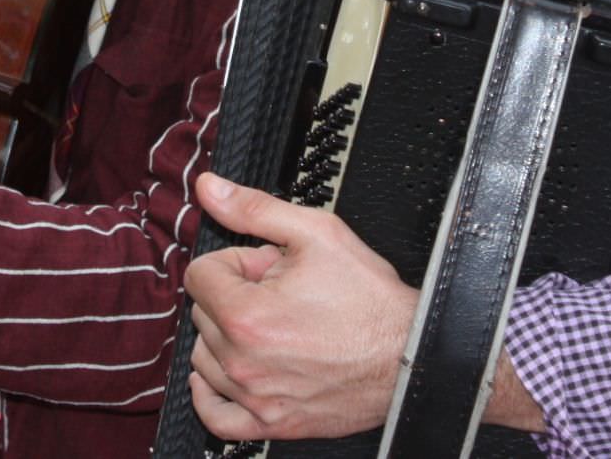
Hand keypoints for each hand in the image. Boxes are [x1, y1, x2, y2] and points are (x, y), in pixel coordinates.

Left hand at [183, 173, 417, 440]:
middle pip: (203, 313)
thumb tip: (208, 188)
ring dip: (227, 337)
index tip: (265, 266)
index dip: (236, 261)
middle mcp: (242, 362)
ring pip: (205, 357)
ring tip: (273, 327)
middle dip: (235, 296)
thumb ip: (253, 209)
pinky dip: (212, 392)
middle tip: (279, 294)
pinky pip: (215, 414)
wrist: (409, 354)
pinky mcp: (270, 422)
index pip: (201, 274)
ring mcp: (254, 397)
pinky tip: (232, 370)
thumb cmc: (371, 300)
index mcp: (246, 315)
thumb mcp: (316, 233)